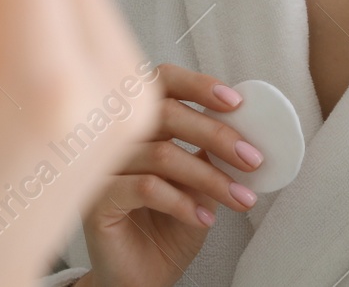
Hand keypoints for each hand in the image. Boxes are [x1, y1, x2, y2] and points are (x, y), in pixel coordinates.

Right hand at [79, 64, 262, 286]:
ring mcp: (101, 166)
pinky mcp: (96, 199)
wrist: (141, 278)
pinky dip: (183, 202)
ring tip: (240, 199)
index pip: (161, 81)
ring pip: (162, 154)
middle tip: (252, 158)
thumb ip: (209, 154)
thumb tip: (247, 131)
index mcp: (139, 123)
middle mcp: (115, 137)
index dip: (197, 85)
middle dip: (217, 134)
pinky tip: (204, 218)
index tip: (236, 102)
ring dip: (210, 178)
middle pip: (164, 112)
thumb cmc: (167, 227)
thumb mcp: (198, 185)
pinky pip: (146, 187)